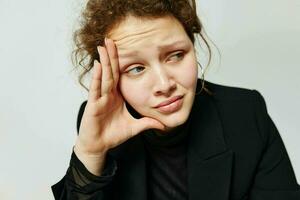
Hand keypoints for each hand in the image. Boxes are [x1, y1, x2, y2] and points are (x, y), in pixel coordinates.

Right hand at [75, 38, 164, 156]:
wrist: (99, 146)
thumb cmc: (112, 135)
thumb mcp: (134, 127)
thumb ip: (147, 123)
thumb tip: (163, 124)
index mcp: (116, 96)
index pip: (119, 75)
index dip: (121, 61)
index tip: (122, 48)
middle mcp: (108, 94)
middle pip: (111, 71)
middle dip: (111, 55)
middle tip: (110, 39)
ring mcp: (100, 99)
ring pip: (103, 77)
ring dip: (103, 61)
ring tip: (103, 46)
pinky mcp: (93, 106)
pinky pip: (96, 90)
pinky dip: (97, 77)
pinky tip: (98, 65)